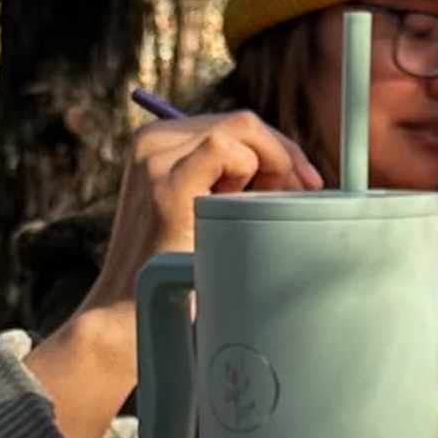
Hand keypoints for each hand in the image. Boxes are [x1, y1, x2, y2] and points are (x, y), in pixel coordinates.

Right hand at [75, 106, 318, 311]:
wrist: (130, 314)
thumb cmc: (178, 269)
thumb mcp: (203, 207)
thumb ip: (230, 178)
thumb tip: (292, 167)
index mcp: (160, 142)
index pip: (236, 125)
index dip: (280, 148)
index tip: (307, 183)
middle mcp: (152, 141)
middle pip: (245, 123)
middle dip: (285, 156)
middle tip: (306, 194)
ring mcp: (154, 160)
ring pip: (242, 130)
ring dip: (271, 167)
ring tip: (263, 212)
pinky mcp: (164, 185)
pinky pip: (224, 149)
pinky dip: (249, 173)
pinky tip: (242, 210)